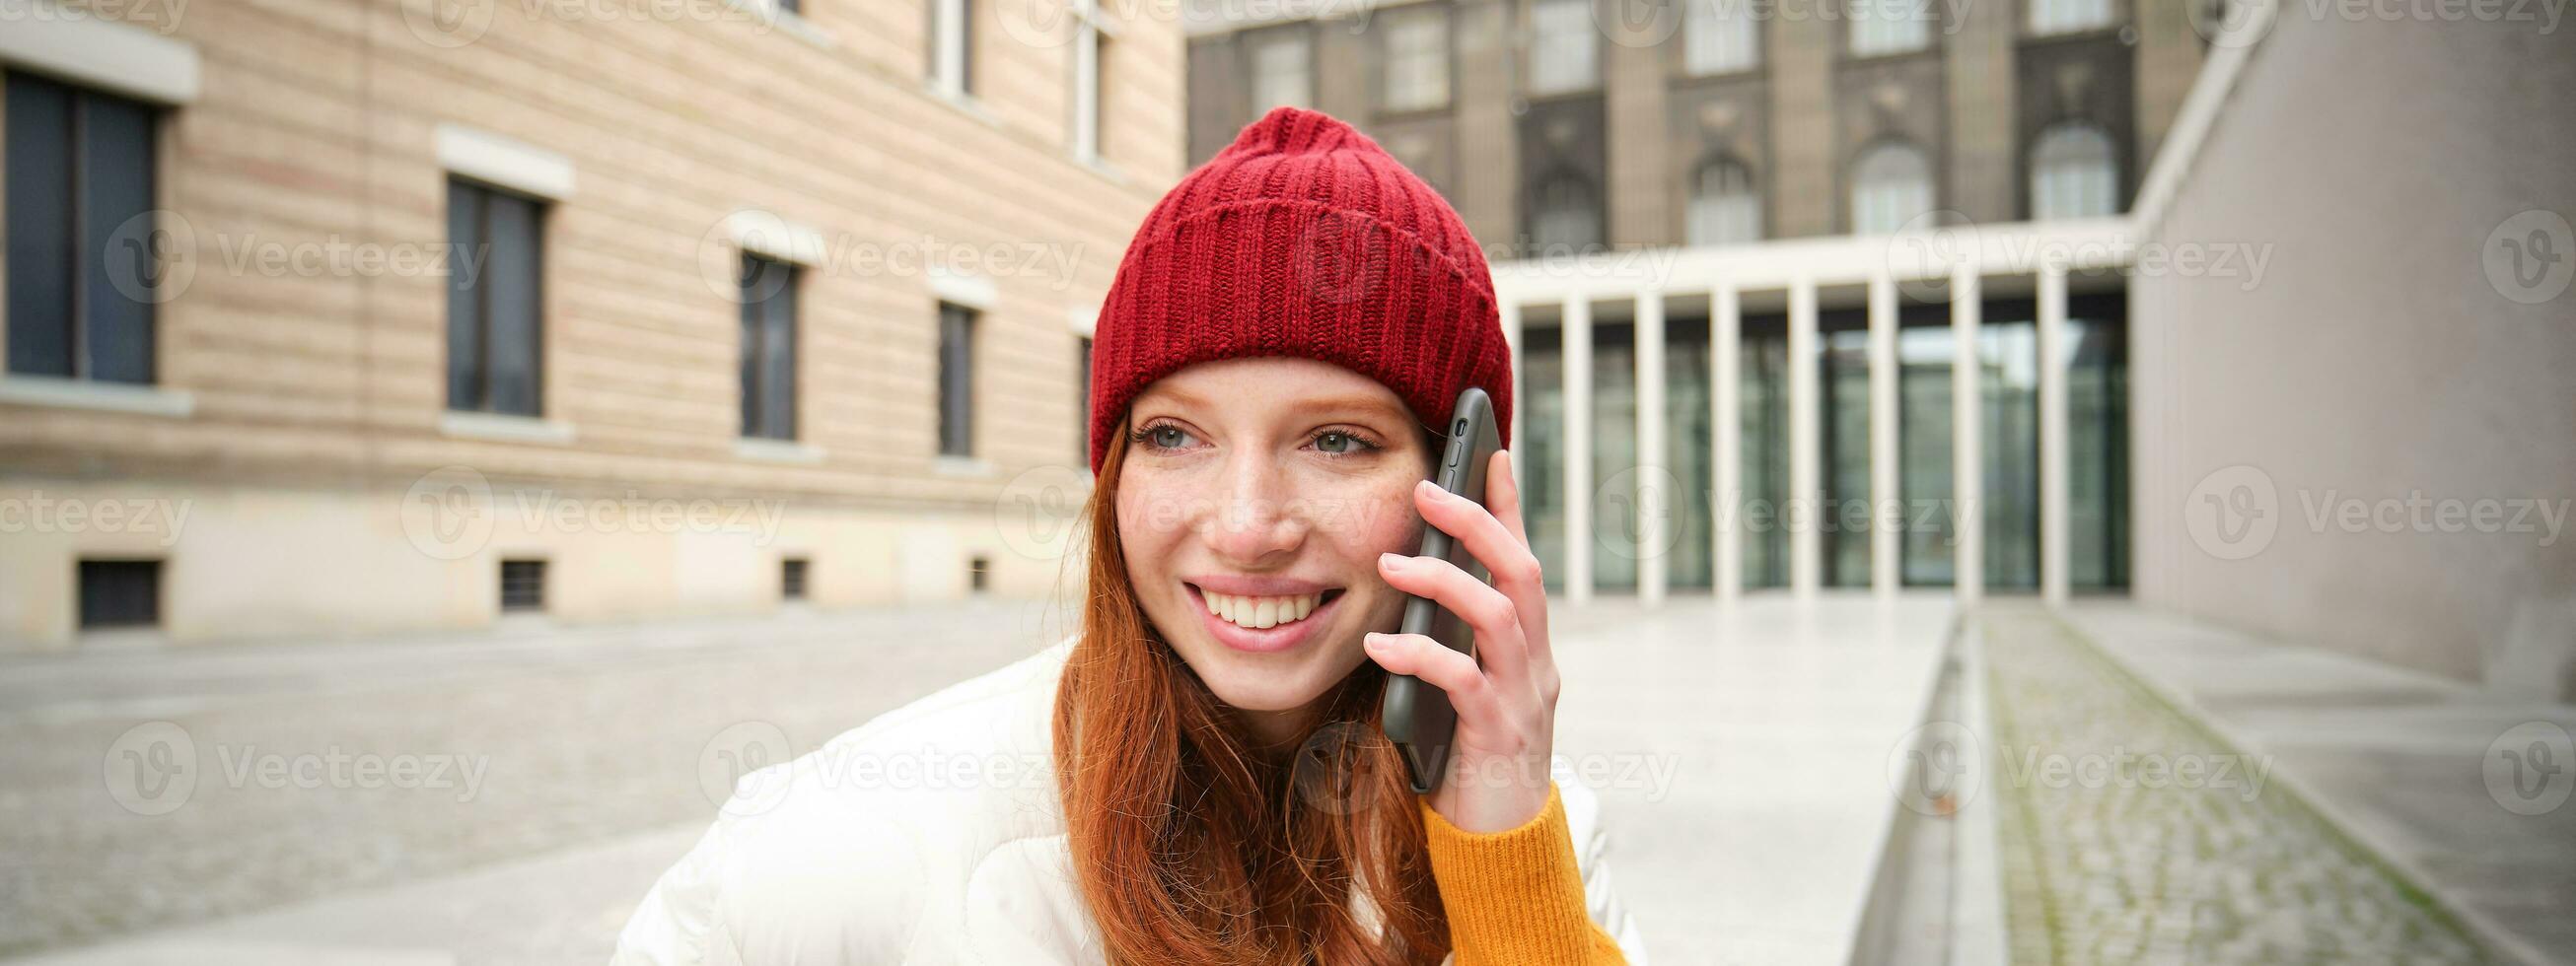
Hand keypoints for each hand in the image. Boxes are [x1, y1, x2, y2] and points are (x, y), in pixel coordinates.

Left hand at [1364, 448, 1560, 832]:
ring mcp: (1524, 699)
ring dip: (1444, 579)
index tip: (1489, 452)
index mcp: (1528, 648)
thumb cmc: (1469, 761)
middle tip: (1428, 490)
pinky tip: (1379, 643)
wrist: (1501, 848)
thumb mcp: (1462, 691)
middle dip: (1478, 523)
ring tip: (1390, 562)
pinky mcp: (1500, 736)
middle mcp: (1537, 664)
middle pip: (1521, 572)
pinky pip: (1464, 681)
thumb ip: (1448, 642)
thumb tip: (1405, 586)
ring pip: (1499, 615)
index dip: (1507, 506)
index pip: (1522, 561)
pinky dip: (1421, 654)